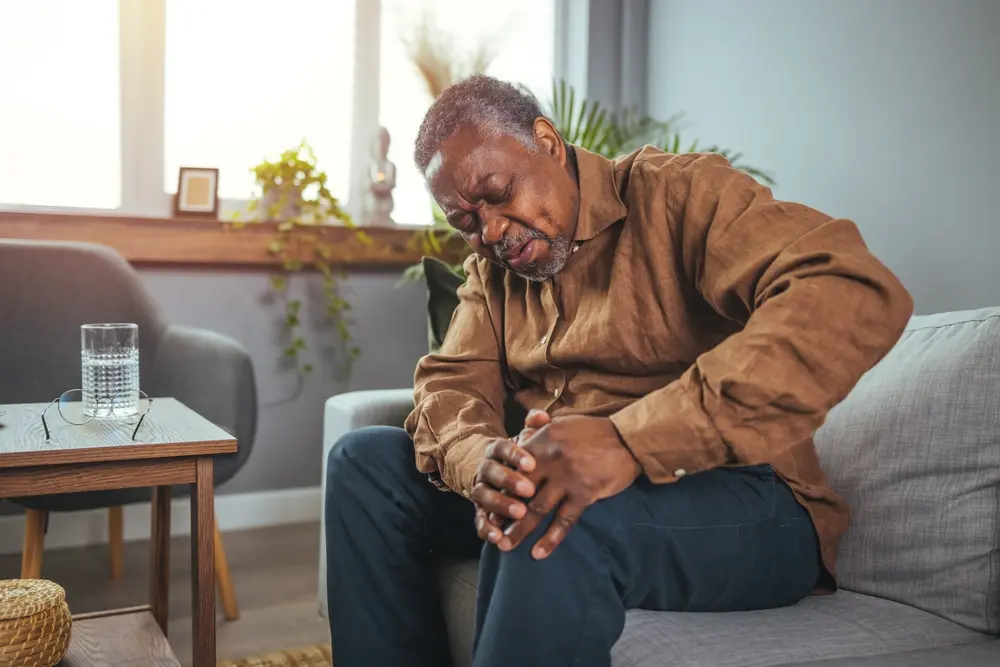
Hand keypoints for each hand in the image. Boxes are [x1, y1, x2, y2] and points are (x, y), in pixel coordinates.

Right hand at [472, 410, 549, 548]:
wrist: (490, 468)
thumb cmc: (517, 456)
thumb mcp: (525, 440)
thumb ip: (533, 428)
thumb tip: (542, 416)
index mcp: (495, 449)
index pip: (502, 448)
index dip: (515, 456)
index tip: (531, 463)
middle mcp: (484, 468)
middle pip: (491, 472)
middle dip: (509, 481)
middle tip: (529, 491)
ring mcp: (479, 489)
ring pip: (484, 496)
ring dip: (500, 505)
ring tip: (520, 514)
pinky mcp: (479, 510)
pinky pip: (479, 520)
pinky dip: (487, 529)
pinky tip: (499, 538)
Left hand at [504, 415, 640, 559]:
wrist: (628, 439)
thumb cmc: (594, 432)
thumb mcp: (562, 422)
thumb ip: (539, 428)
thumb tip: (521, 434)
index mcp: (542, 441)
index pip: (512, 468)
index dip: (499, 488)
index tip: (488, 505)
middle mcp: (550, 459)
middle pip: (518, 492)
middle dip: (502, 514)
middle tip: (492, 531)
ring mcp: (567, 478)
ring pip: (536, 510)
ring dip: (520, 530)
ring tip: (507, 546)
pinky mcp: (584, 493)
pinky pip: (564, 521)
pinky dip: (550, 539)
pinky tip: (538, 553)